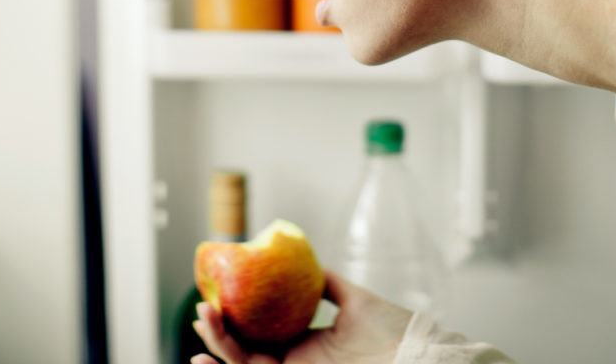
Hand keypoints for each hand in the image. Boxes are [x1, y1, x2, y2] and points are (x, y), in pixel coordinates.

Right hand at [191, 270, 412, 363]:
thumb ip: (330, 285)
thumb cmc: (394, 332)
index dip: (236, 321)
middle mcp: (296, 362)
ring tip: (201, 321)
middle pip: (244, 349)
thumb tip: (309, 262)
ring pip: (242, 363)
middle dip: (218, 333)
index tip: (217, 299)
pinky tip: (203, 360)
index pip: (260, 334)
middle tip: (201, 309)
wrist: (414, 355)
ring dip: (217, 344)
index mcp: (306, 344)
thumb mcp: (356, 301)